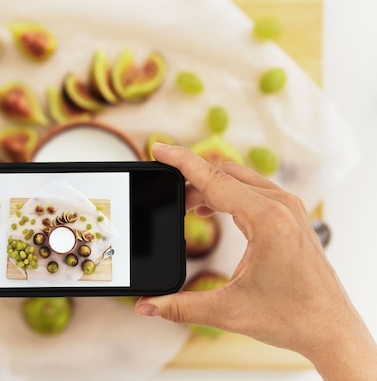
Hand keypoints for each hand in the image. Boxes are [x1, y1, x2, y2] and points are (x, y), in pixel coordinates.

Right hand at [136, 144, 376, 380]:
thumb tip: (147, 306)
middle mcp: (281, 206)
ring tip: (185, 205)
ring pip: (239, 179)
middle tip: (165, 192)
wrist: (332, 329)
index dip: (181, 161)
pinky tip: (211, 209)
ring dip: (209, 186)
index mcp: (267, 219)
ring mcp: (289, 208)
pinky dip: (226, 193)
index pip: (214, 178)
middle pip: (224, 172)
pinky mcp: (290, 216)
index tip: (158, 149)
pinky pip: (252, 190)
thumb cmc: (292, 318)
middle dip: (190, 178)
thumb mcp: (228, 312)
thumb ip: (181, 307)